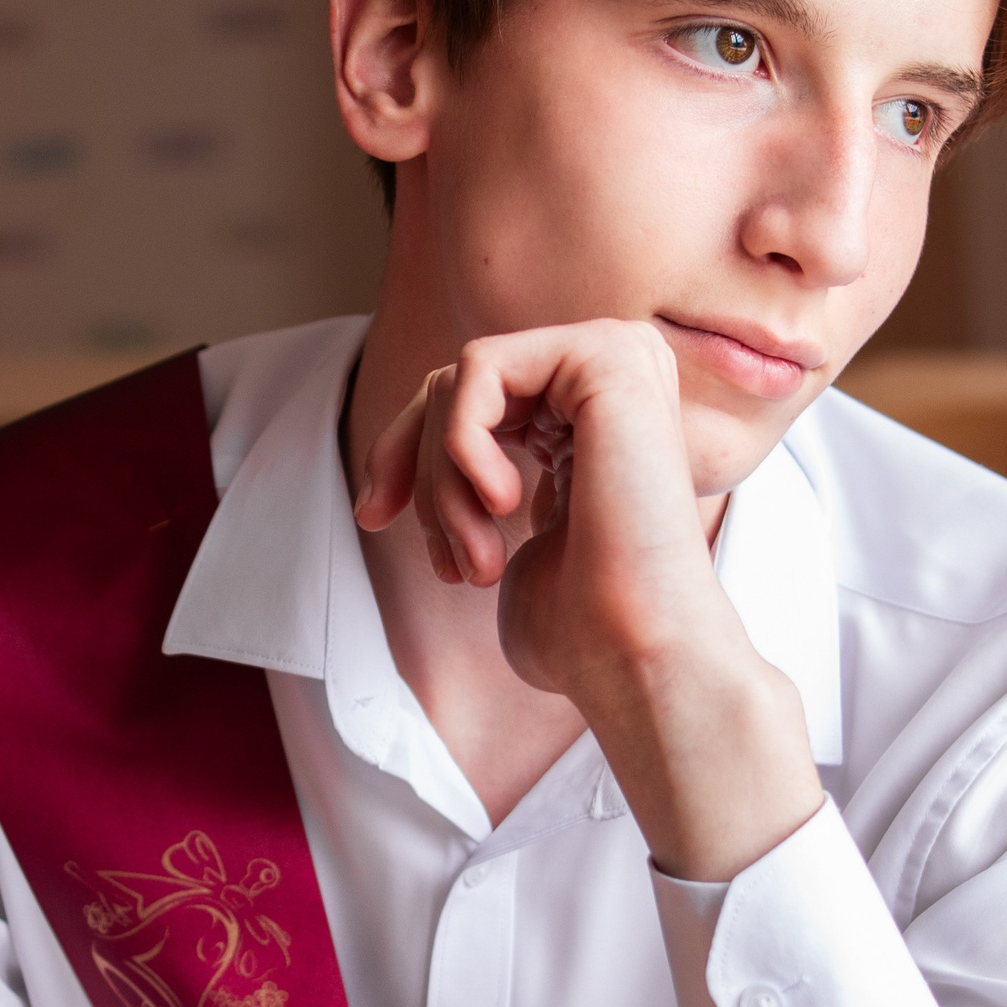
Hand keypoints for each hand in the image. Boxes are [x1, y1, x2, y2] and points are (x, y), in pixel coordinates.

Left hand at [355, 321, 823, 878]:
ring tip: (478, 559)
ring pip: (463, 380)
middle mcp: (616, 372)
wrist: (633, 650)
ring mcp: (618, 356)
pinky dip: (461, 442)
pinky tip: (502, 504)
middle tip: (448, 563)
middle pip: (457, 384)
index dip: (405, 454)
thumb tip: (402, 451)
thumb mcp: (498, 529)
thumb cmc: (575, 623)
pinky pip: (480, 367)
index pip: (469, 397)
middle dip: (420, 473)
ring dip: (444, 480)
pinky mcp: (608, 357)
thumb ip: (469, 470)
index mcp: (597, 410)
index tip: (372, 517)